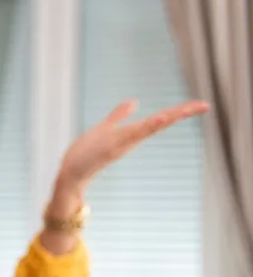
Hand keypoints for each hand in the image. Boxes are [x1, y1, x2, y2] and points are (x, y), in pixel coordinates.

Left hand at [55, 98, 209, 195]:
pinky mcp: (110, 148)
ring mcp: (122, 144)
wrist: (70, 175)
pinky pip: (130, 136)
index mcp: (132, 134)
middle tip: (206, 105)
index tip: (202, 104)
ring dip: (165, 119)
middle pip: (161, 123)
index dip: (180, 111)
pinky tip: (158, 119)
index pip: (160, 119)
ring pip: (148, 129)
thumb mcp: (105, 129)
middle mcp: (131, 140)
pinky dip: (145, 128)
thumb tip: (134, 101)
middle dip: (182, 114)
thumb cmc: (86, 154)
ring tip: (183, 110)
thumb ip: (119, 116)